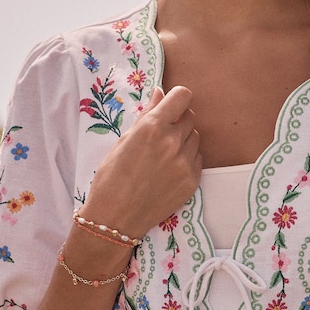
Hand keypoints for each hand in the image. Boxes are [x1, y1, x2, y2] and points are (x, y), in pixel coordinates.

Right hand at [82, 86, 201, 236]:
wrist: (115, 217)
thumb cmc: (111, 177)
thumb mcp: (123, 140)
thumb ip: (147, 114)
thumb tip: (160, 93)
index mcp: (152, 127)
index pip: (182, 96)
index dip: (177, 98)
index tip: (171, 105)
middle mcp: (173, 142)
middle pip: (190, 116)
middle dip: (178, 120)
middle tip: (162, 134)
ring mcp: (185, 162)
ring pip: (196, 137)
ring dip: (184, 139)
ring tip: (164, 154)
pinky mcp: (193, 180)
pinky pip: (198, 158)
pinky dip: (187, 159)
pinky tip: (169, 169)